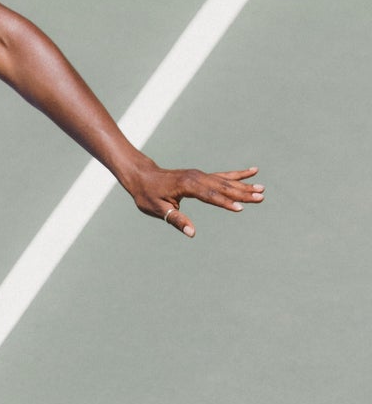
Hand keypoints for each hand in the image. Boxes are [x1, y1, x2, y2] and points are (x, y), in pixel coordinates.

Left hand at [123, 162, 263, 238]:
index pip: (209, 196)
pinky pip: (223, 175)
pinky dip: (238, 174)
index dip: (224, 203)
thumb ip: (175, 219)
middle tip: (261, 197)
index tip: (240, 208)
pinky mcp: (202, 176)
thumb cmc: (148, 194)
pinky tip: (252, 171)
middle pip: (223, 187)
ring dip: (244, 186)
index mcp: (187, 186)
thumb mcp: (157, 209)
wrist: (142, 176)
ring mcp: (200, 175)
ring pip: (226, 181)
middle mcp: (196, 177)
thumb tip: (191, 232)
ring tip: (262, 189)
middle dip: (242, 193)